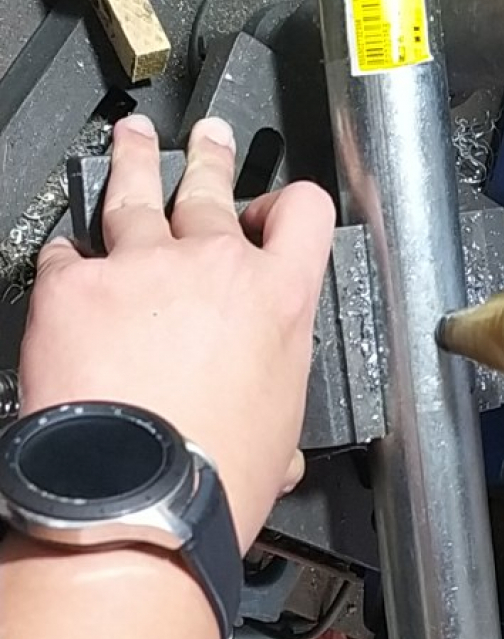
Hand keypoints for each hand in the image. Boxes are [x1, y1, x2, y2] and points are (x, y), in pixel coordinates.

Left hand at [18, 114, 334, 550]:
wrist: (137, 497)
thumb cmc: (213, 481)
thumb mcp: (279, 441)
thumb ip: (277, 412)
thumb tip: (280, 449)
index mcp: (278, 302)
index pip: (303, 215)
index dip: (286, 205)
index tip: (270, 210)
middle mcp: (213, 266)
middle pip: (210, 188)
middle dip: (208, 158)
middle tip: (207, 141)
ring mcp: (140, 267)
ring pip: (134, 193)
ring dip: (133, 164)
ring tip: (132, 141)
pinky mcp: (74, 285)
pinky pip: (65, 253)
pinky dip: (66, 257)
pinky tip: (64, 256)